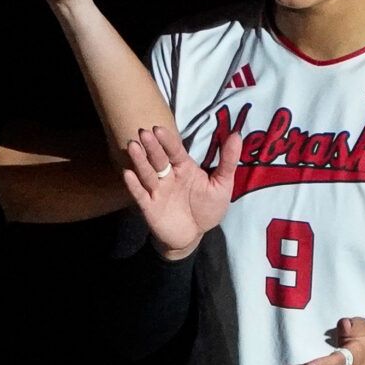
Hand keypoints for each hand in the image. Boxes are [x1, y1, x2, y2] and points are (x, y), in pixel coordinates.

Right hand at [122, 125, 237, 257]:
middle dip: (151, 146)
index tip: (159, 129)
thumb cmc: (207, 208)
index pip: (175, 150)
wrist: (194, 235)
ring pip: (147, 173)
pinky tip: (128, 174)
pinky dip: (134, 185)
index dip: (167, 140)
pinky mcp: (149, 207)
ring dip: (139, 160)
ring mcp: (157, 191)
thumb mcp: (222, 184)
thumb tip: (236, 134)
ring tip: (132, 146)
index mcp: (184, 167)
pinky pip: (141, 195)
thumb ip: (227, 161)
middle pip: (158, 158)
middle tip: (144, 132)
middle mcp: (168, 176)